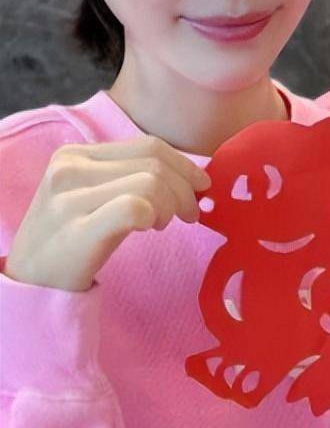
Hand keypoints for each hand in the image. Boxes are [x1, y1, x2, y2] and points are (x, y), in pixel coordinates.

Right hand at [4, 137, 210, 291]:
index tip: (200, 187)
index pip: (149, 146)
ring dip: (171, 206)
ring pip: (151, 183)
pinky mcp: (76, 229)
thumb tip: (192, 177)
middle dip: (185, 190)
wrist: (31, 281)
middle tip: (189, 215)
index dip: (185, 166)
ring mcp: (69, 198)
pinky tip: (147, 229)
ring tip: (161, 225)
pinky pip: (134, 208)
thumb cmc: (72, 237)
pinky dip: (152, 217)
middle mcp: (68, 169)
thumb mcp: (94, 194)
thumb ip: (130, 176)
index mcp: (74, 154)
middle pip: (155, 164)